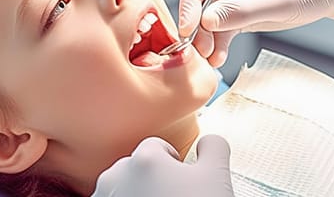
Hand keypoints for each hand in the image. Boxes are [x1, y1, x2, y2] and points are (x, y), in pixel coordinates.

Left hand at [93, 135, 233, 196]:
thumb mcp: (216, 177)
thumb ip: (213, 147)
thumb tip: (208, 142)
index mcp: (145, 160)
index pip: (157, 146)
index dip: (173, 162)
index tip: (181, 180)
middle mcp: (117, 178)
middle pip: (136, 166)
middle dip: (153, 179)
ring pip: (122, 187)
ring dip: (137, 194)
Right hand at [179, 0, 333, 66]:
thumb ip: (239, 11)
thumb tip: (206, 22)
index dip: (189, 3)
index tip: (188, 28)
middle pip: (198, 0)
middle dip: (197, 26)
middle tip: (197, 50)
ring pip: (207, 18)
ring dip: (206, 40)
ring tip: (211, 59)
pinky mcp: (239, 11)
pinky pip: (221, 29)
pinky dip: (218, 44)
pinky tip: (219, 58)